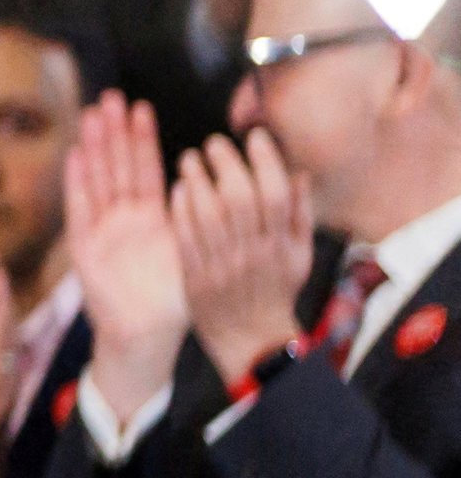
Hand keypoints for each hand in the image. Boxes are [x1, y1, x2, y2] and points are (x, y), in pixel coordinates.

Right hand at [63, 94, 188, 421]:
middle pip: (118, 167)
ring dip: (94, 148)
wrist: (146, 333)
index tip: (141, 107)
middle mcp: (127, 218)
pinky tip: (75, 155)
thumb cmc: (175, 298)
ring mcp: (103, 228)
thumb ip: (204, 220)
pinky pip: (81, 208)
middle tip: (111, 98)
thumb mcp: (196, 253)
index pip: (147, 169)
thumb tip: (231, 187)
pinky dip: (78, 182)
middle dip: (114, 133)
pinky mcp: (85, 245)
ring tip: (91, 115)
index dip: (143, 140)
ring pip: (98, 179)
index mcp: (155, 218)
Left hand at [172, 128, 314, 386]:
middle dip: (225, 163)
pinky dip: (181, 209)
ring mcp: (223, 264)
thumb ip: (298, 214)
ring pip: (208, 214)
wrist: (252, 341)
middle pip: (239, 198)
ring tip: (189, 158)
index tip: (253, 137)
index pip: (275, 195)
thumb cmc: (276, 291)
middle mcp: (253, 253)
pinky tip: (178, 189)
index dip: (265, 162)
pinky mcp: (195, 275)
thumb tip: (297, 172)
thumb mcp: (299, 256)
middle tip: (213, 143)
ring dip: (197, 180)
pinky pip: (186, 237)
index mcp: (282, 247)